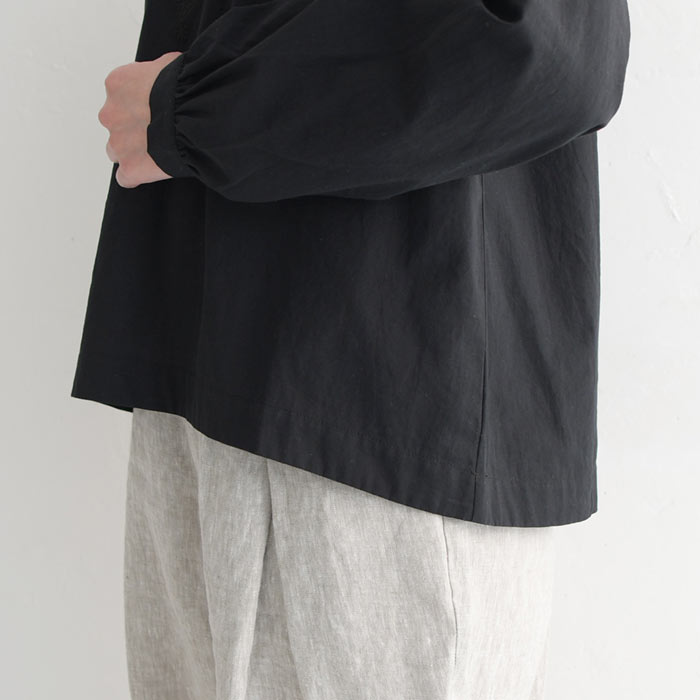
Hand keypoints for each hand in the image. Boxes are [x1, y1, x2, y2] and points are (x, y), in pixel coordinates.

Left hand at [98, 51, 182, 188]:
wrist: (197, 116)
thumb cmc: (189, 88)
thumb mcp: (172, 66)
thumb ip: (161, 72)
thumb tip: (168, 73)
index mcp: (118, 84)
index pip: (121, 97)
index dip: (141, 106)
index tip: (158, 112)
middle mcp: (111, 113)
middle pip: (117, 125)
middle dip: (135, 130)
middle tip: (162, 133)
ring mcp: (118, 143)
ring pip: (118, 151)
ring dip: (134, 153)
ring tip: (160, 153)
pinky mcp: (130, 168)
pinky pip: (126, 178)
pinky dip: (137, 177)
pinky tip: (154, 172)